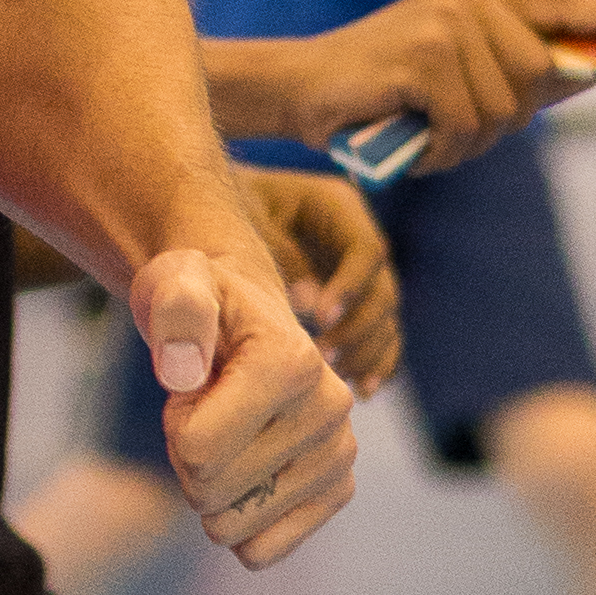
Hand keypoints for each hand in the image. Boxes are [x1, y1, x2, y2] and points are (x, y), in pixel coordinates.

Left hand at [130, 245, 356, 569]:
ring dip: (209, 488)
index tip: (192, 384)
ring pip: (231, 526)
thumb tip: (183, 370)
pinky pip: (263, 551)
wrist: (242, 317)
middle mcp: (332, 408)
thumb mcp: (175, 284)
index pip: (197, 449)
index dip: (177, 422)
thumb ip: (174, 312)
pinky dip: (237, 525)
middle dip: (188, 456)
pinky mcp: (338, 489)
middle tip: (207, 407)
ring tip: (226, 431)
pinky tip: (242, 478)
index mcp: (293, 361)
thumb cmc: (201, 300)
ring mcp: (341, 453)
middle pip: (209, 490)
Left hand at [236, 166, 399, 396]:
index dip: (350, 286)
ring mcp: (362, 272)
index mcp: (338, 205)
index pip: (366, 249)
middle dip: (358, 328)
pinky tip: (363, 389)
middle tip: (325, 357)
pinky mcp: (355, 302)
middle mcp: (358, 238)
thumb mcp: (246, 222)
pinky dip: (374, 361)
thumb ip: (277, 257)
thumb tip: (308, 305)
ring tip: (341, 378)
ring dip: (368, 350)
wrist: (210, 211)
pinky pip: (380, 335)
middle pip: (383, 290)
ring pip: (386, 317)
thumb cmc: (224, 215)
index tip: (321, 319)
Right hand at [265, 0, 595, 173]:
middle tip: (450, 126)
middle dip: (503, 118)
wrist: (302, 91)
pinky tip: (411, 139)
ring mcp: (446, 23)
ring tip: (425, 131)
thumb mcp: (456, 71)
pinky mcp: (424, 56)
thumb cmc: (383, 91)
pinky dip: (442, 149)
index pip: (561, 4)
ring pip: (505, 108)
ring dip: (467, 141)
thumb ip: (515, 67)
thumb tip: (584, 73)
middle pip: (539, 75)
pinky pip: (468, 124)